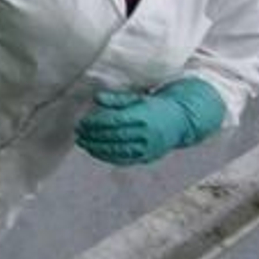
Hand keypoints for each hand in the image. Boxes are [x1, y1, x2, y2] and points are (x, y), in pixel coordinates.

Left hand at [75, 80, 225, 165]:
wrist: (180, 121)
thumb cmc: (154, 107)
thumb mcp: (138, 98)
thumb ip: (117, 99)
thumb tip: (97, 98)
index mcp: (144, 115)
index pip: (114, 121)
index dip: (95, 123)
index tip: (82, 122)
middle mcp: (146, 133)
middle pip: (114, 136)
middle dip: (93, 135)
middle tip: (79, 133)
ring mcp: (148, 147)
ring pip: (118, 150)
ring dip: (97, 148)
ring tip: (83, 143)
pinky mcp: (147, 157)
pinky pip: (124, 160)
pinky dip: (108, 157)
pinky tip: (96, 152)